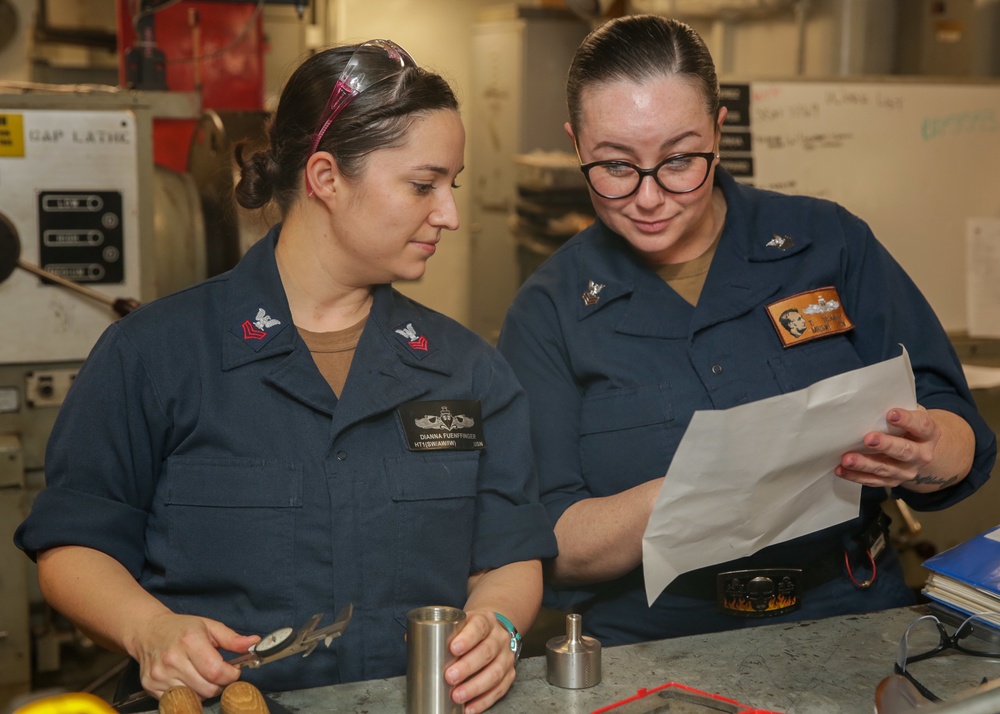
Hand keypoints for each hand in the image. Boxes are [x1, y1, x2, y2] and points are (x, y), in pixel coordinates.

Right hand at [129, 612, 259, 699]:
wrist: (149, 631)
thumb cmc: (182, 628)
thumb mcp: (210, 626)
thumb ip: (233, 639)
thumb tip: (255, 643)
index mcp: (190, 641)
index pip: (217, 671)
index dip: (231, 675)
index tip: (233, 670)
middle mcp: (173, 659)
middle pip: (208, 688)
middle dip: (220, 683)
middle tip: (218, 673)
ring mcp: (160, 675)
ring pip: (195, 696)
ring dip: (204, 689)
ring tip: (201, 674)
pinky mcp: (151, 686)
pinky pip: (179, 699)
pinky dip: (189, 693)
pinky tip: (188, 679)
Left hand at [444, 609, 516, 713]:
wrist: (491, 632)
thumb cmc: (468, 630)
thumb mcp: (458, 623)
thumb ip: (436, 630)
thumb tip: (408, 637)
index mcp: (486, 620)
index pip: (479, 626)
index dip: (467, 638)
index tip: (453, 649)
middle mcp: (499, 637)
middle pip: (487, 651)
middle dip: (467, 667)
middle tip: (449, 677)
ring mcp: (506, 656)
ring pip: (496, 672)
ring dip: (476, 687)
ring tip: (457, 696)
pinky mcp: (509, 674)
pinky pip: (500, 689)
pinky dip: (484, 701)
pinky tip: (470, 708)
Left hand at [836, 407, 954, 490]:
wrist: (917, 450)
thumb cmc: (906, 425)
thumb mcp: (909, 413)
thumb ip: (896, 408)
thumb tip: (868, 402)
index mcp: (929, 434)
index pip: (921, 426)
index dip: (907, 420)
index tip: (891, 414)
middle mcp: (922, 455)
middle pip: (905, 451)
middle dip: (885, 445)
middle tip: (868, 439)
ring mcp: (907, 471)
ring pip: (886, 469)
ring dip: (864, 464)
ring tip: (847, 459)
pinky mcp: (893, 481)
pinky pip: (873, 481)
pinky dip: (856, 476)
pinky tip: (841, 470)